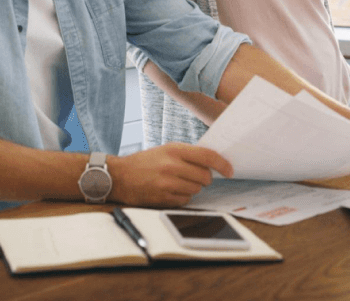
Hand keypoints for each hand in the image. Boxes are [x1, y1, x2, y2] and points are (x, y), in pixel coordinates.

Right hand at [108, 143, 232, 206]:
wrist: (120, 176)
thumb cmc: (145, 162)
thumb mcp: (166, 150)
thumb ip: (187, 154)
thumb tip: (213, 162)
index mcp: (174, 149)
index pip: (207, 156)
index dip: (222, 164)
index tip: (230, 170)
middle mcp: (172, 165)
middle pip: (205, 176)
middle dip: (204, 178)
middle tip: (194, 176)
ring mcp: (167, 183)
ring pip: (196, 190)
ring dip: (192, 188)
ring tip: (178, 182)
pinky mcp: (163, 198)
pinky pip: (185, 201)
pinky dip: (182, 197)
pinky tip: (170, 190)